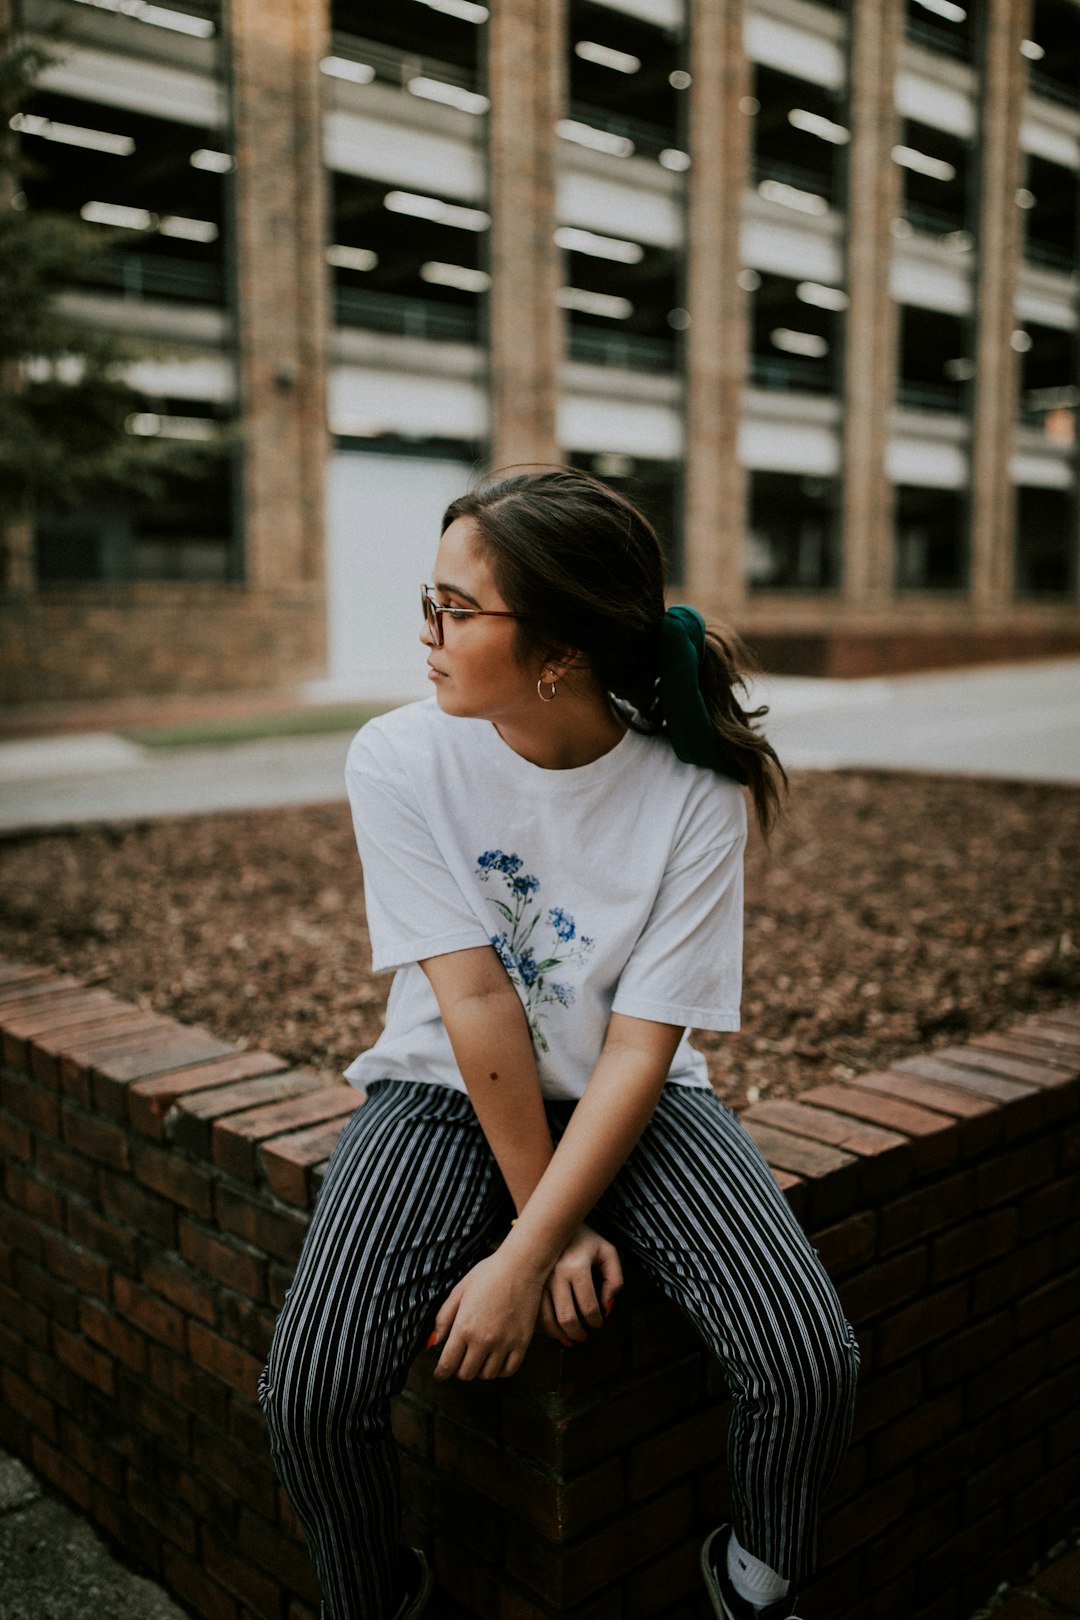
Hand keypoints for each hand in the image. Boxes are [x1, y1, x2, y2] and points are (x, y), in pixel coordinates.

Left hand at [430, 1250, 543, 1381]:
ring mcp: (504, 1344)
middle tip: (460, 1360)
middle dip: (459, 1370)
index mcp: (464, 1327)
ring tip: (478, 1357)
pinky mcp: (522, 1343)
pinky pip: (508, 1371)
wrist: (521, 1266)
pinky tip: (496, 1359)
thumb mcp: (459, 1291)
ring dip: (479, 1369)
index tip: (440, 1375)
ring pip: (487, 1375)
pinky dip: (500, 1370)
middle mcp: (483, 1340)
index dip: (441, 1374)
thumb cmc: (488, 1274)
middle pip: (466, 1374)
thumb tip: (434, 1342)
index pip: (448, 1364)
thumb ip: (443, 1318)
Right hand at [538, 1223, 622, 1345]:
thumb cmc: (584, 1238)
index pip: (589, 1307)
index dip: (597, 1321)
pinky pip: (536, 1313)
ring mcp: (539, 1279)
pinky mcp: (530, 1283)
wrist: (553, 1223)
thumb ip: (615, 1279)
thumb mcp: (607, 1252)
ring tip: (571, 1338)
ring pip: (547, 1319)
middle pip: (567, 1317)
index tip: (600, 1323)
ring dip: (561, 1335)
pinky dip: (546, 1326)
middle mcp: (555, 1274)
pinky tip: (556, 1330)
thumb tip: (607, 1306)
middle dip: (579, 1334)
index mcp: (576, 1266)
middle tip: (586, 1337)